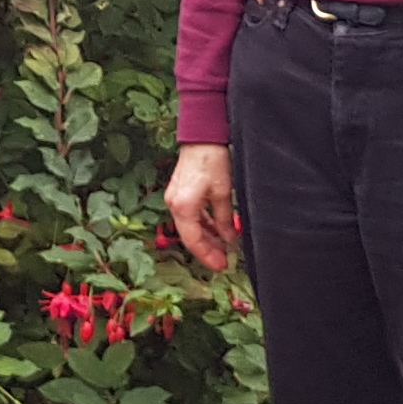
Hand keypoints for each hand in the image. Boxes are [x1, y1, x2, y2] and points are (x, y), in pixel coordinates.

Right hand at [165, 144, 238, 271]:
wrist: (201, 137)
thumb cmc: (212, 161)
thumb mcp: (223, 193)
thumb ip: (224, 219)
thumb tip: (229, 239)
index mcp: (183, 207)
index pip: (193, 241)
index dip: (208, 256)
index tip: (222, 266)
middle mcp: (174, 204)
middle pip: (190, 236)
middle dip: (207, 250)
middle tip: (225, 261)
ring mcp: (175, 198)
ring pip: (190, 227)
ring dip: (206, 238)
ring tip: (224, 247)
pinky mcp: (179, 193)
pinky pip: (190, 216)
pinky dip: (203, 225)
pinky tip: (216, 230)